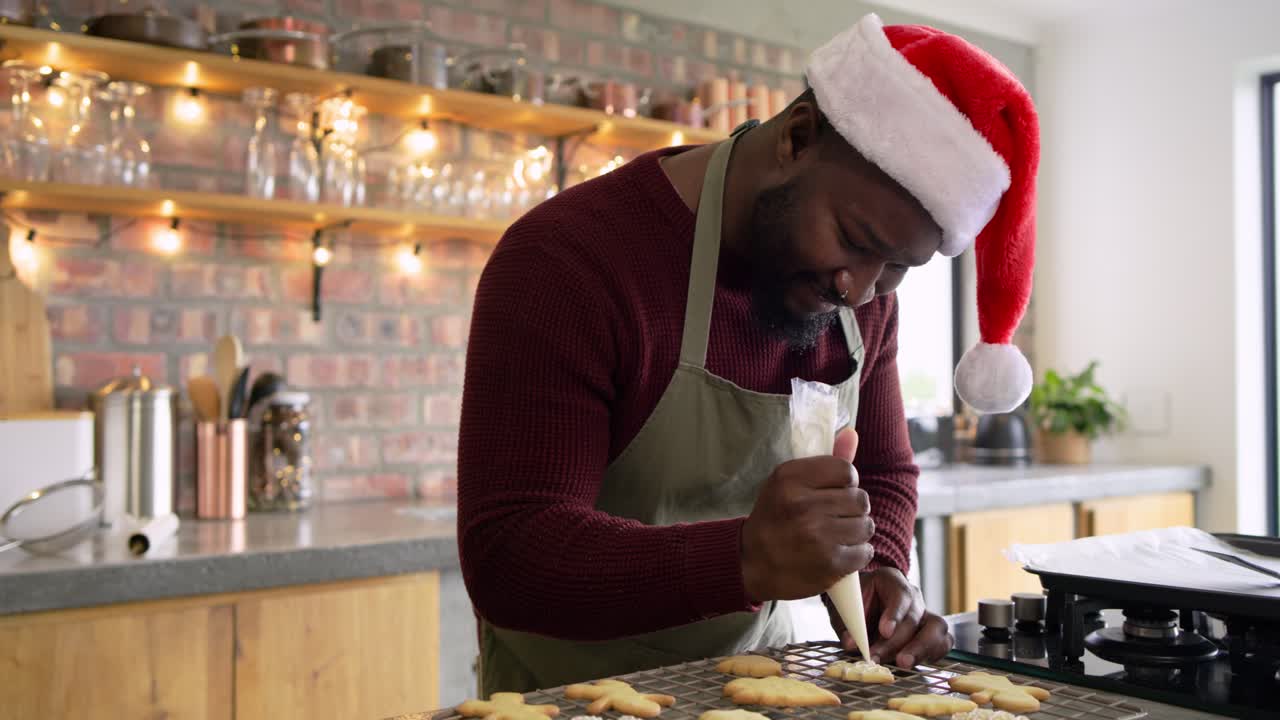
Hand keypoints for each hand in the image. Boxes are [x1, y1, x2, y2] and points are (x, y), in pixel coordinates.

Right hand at [740, 428, 873, 601]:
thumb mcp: (788, 483)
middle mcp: (802, 505)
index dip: (845, 484)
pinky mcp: (829, 563)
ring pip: (866, 525)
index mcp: (790, 478)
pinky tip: (838, 554)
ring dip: (856, 532)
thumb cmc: (775, 518)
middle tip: (832, 518)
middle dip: (851, 510)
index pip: (846, 471)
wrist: (752, 564)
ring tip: (835, 536)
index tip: (831, 494)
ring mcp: (817, 536)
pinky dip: (856, 554)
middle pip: (860, 499)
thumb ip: (825, 461)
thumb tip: (852, 433)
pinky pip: (865, 551)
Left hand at [824, 567, 952, 666]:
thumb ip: (847, 624)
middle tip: (879, 656)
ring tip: (902, 664)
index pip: (900, 594)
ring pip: (937, 628)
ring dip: (920, 649)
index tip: (884, 631)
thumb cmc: (854, 603)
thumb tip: (851, 644)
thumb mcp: (844, 608)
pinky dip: (932, 654)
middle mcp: (913, 596)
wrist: (862, 605)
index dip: (894, 614)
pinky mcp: (932, 632)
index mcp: (891, 580)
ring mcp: (925, 613)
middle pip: (915, 616)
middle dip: (897, 641)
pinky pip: (943, 642)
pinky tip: (914, 664)